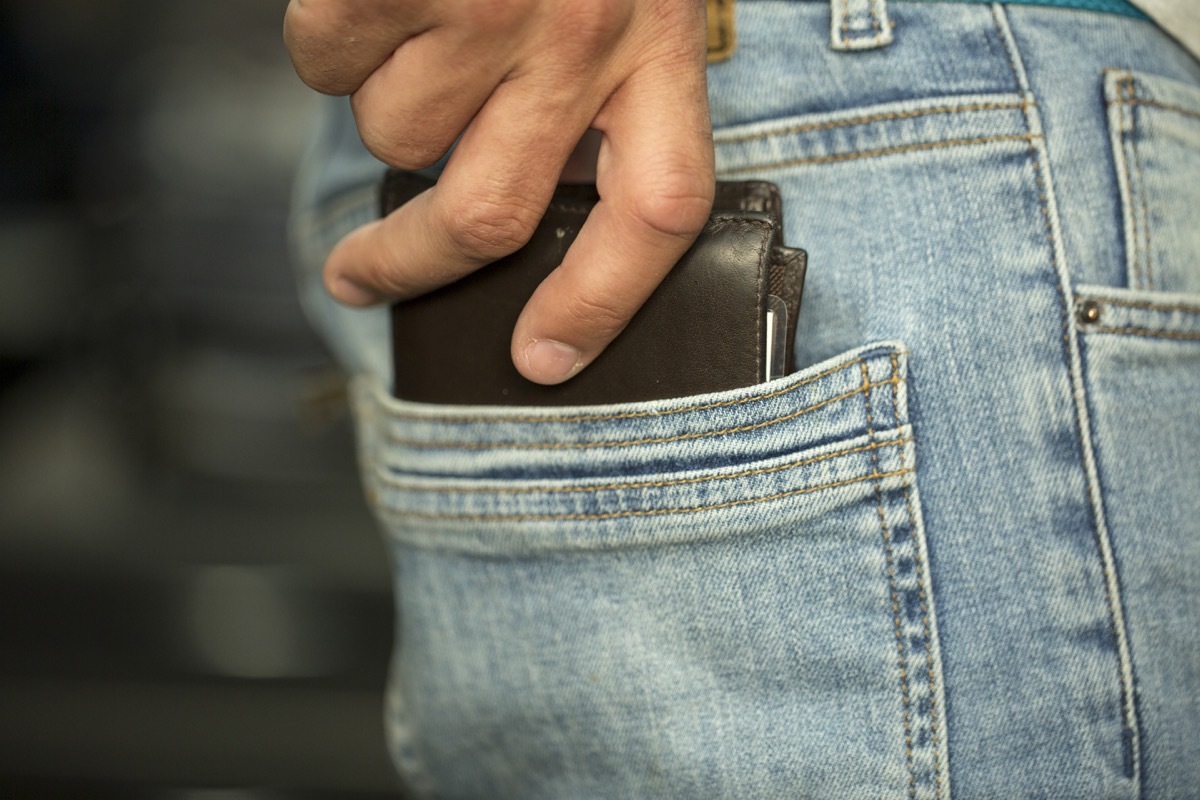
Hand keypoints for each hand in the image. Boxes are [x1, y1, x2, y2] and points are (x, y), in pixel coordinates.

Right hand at [284, 0, 714, 384]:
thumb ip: (602, 85)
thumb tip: (524, 196)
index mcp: (656, 41)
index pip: (655, 211)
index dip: (600, 301)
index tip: (541, 362)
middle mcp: (578, 36)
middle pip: (485, 216)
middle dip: (405, 267)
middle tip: (357, 278)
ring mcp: (484, 6)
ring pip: (393, 136)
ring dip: (380, 99)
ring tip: (408, 24)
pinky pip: (327, 60)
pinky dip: (330, 36)